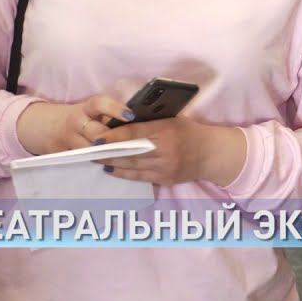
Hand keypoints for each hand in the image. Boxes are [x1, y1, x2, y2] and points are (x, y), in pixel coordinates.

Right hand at [16, 95, 132, 155]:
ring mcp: (68, 139)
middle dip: (114, 141)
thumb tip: (142, 120)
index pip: (99, 104)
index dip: (115, 109)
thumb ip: (111, 115)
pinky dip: (98, 163)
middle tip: (135, 146)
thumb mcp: (92, 112)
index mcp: (86, 108)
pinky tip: (112, 165)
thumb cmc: (82, 118)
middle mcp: (76, 122)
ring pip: (91, 150)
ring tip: (127, 157)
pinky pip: (82, 160)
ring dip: (108, 155)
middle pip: (97, 133)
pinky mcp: (62, 154)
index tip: (131, 115)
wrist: (46, 127)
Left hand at [95, 117, 244, 186]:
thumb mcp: (173, 120)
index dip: (114, 136)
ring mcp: (165, 168)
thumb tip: (122, 122)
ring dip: (111, 163)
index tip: (98, 136)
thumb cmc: (190, 132)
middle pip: (128, 152)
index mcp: (166, 131)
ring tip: (96, 159)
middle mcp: (165, 151)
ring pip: (131, 167)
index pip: (134, 134)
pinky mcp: (165, 180)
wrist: (211, 154)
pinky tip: (112, 169)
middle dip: (107, 152)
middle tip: (90, 149)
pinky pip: (139, 177)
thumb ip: (150, 122)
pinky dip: (123, 173)